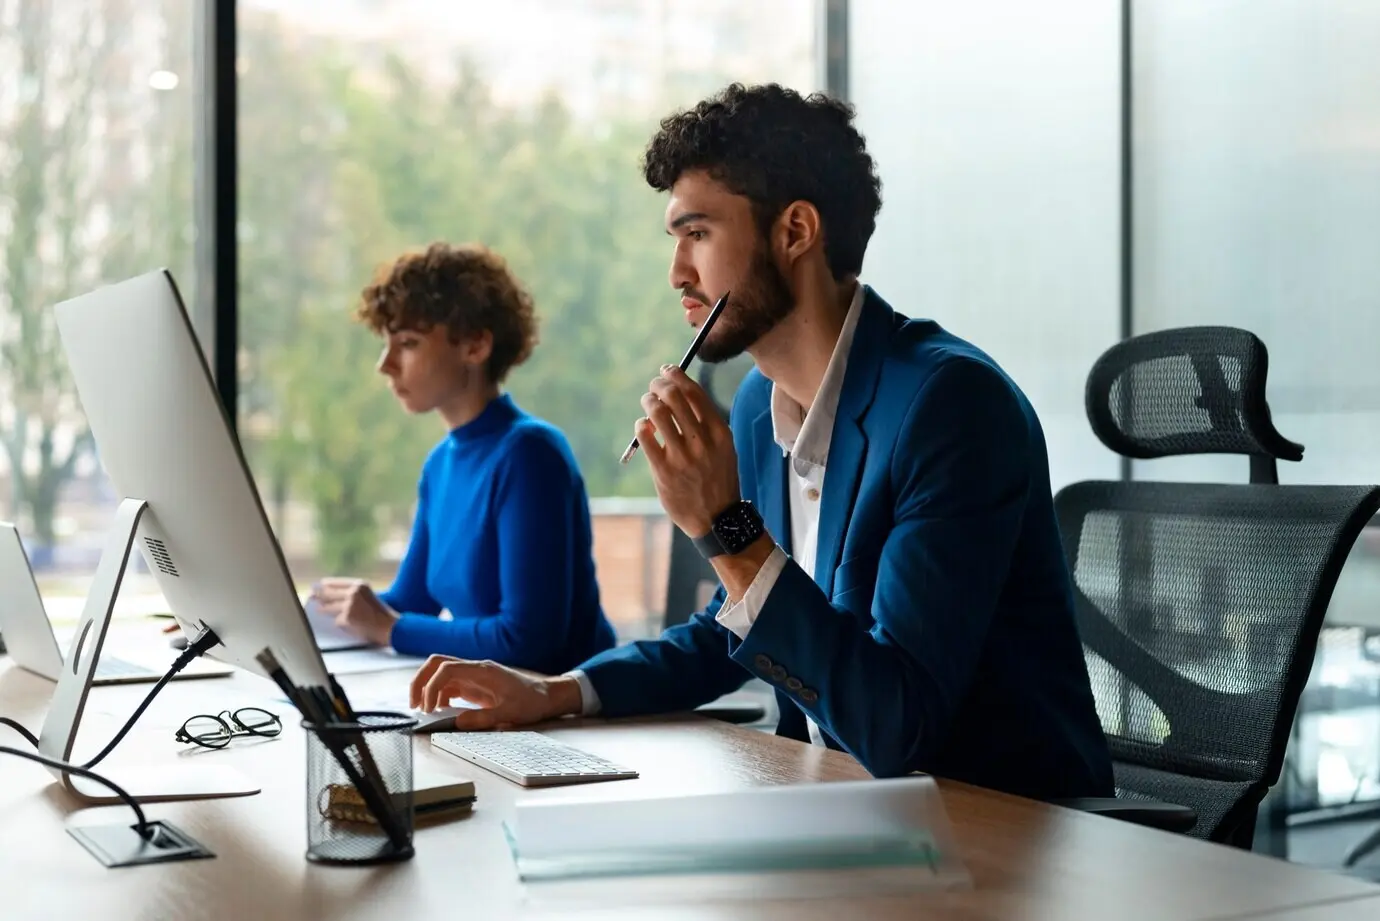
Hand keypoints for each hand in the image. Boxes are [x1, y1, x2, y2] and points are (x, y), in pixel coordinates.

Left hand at [312, 577, 398, 646]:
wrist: (391, 627)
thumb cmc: (382, 614)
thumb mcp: (369, 597)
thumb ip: (354, 595)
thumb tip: (332, 597)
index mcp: (360, 585)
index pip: (338, 582)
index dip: (327, 584)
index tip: (320, 584)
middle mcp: (353, 593)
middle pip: (329, 593)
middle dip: (319, 595)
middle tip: (311, 596)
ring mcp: (349, 605)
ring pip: (329, 608)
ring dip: (324, 610)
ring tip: (319, 609)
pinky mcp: (346, 618)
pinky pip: (337, 621)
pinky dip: (341, 624)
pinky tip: (346, 625)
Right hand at [408, 656, 582, 729]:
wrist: (545, 695)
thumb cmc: (531, 702)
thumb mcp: (509, 714)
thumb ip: (483, 719)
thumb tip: (457, 722)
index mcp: (483, 671)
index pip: (446, 669)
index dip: (431, 686)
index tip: (427, 707)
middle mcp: (475, 669)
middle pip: (436, 663)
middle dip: (420, 680)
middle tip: (414, 704)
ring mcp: (473, 675)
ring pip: (440, 673)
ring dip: (428, 688)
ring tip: (425, 711)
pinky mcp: (474, 684)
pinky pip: (449, 684)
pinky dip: (439, 695)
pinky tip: (441, 710)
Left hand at [637, 365, 740, 536]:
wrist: (716, 518)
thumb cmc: (717, 479)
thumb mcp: (723, 448)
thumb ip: (705, 424)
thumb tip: (678, 394)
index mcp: (719, 432)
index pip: (695, 392)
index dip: (677, 375)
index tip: (667, 371)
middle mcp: (702, 442)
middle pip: (674, 397)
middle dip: (659, 384)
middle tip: (654, 386)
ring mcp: (682, 456)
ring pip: (658, 412)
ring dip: (648, 401)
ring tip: (647, 403)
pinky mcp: (664, 470)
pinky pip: (645, 435)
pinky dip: (641, 425)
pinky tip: (644, 428)